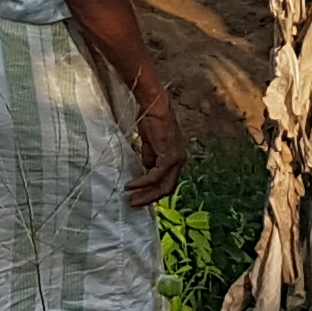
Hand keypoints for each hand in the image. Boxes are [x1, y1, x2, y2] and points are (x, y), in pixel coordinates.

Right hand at [122, 87, 184, 208]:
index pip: (167, 182)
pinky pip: (155, 175)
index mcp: (176, 158)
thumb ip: (150, 158)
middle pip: (167, 188)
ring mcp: (176, 159)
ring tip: (131, 200)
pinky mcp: (169, 156)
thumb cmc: (150, 120)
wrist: (154, 105)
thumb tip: (146, 170)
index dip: (154, 192)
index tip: (139, 198)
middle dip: (150, 198)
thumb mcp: (150, 144)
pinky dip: (143, 182)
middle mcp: (180, 161)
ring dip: (146, 194)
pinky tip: (131, 186)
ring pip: (163, 185)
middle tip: (134, 204)